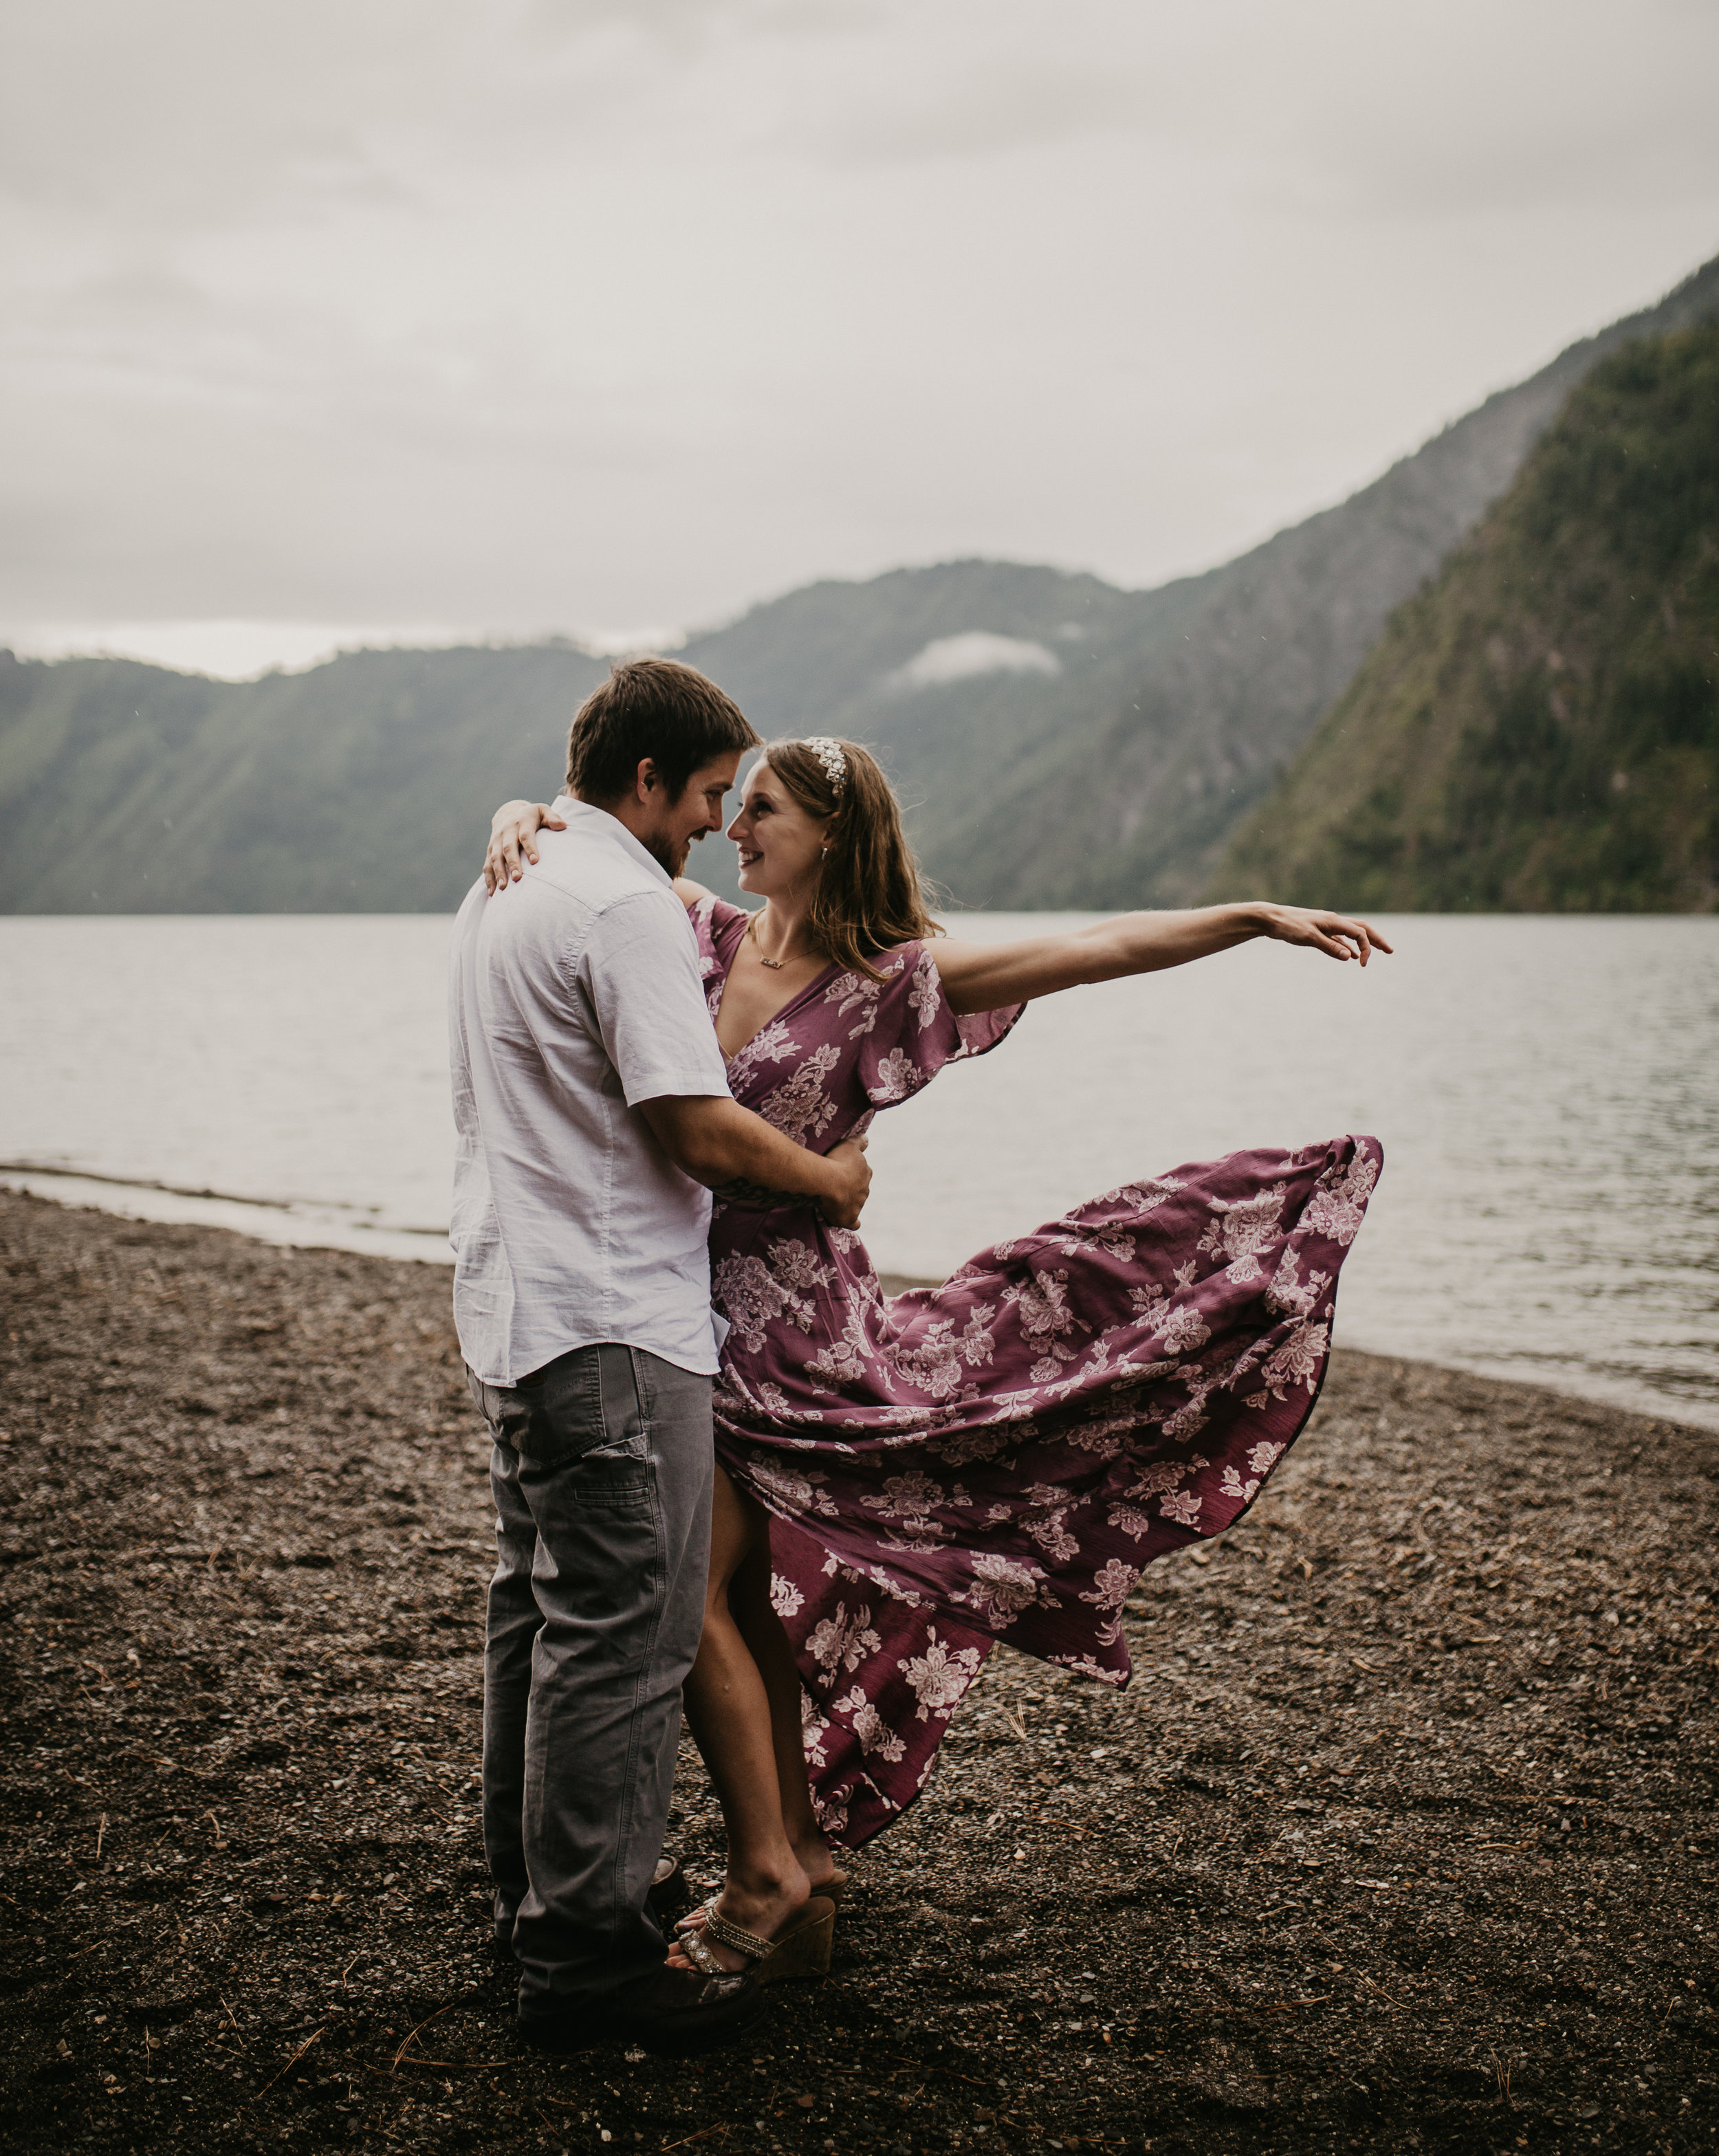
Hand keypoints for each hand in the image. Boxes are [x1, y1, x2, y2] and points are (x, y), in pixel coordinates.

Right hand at [483, 800, 565, 894]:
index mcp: (521, 822)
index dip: (530, 847)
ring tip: (503, 888)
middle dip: (512, 863)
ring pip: (495, 858)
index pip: (525, 835)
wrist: (508, 813)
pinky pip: (487, 866)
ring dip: (499, 873)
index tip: (535, 861)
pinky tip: (493, 893)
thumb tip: (563, 826)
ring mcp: (496, 842)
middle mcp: (506, 832)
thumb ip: (552, 818)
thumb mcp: (543, 811)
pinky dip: (489, 879)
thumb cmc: (532, 816)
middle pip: (508, 848)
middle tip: (517, 878)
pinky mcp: (490, 851)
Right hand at [817, 1136, 870, 1229]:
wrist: (829, 1183)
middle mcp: (865, 1190)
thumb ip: (859, 1142)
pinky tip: (847, 1221)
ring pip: (856, 1204)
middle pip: (859, 1190)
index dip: (852, 1173)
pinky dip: (852, 1222)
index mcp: (866, 1173)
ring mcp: (858, 1205)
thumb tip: (867, 1138)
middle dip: (850, 1188)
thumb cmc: (837, 1161)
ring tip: (832, 1201)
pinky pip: (854, 1223)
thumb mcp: (848, 1146)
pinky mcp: (849, 1218)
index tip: (841, 1171)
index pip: (862, 1173)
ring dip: (848, 1203)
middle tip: (835, 1186)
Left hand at [1256, 905, 1392, 964]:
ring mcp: (1327, 926)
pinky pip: (1340, 938)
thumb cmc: (1288, 927)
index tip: (1363, 965)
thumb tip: (1350, 957)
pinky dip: (1349, 946)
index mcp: (1334, 921)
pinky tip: (1352, 956)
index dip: (1367, 948)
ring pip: (1352, 933)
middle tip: (1391, 951)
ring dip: (1365, 942)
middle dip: (1377, 940)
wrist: (1270, 919)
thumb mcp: (1309, 938)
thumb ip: (1330, 947)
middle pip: (1362, 929)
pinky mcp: (1319, 931)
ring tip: (1377, 952)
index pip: (1359, 933)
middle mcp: (1333, 921)